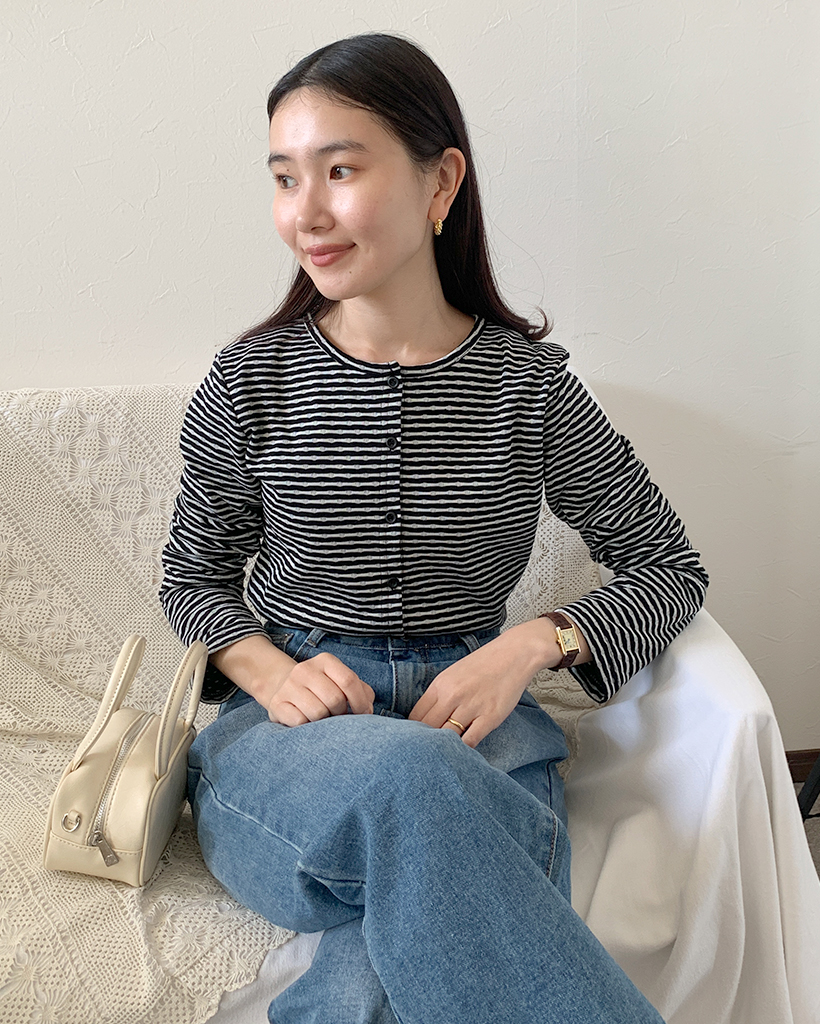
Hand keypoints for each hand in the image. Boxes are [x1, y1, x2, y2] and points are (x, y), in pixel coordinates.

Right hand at [210, 635, 374, 725]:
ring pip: (318, 713)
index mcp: (325, 661)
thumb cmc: (321, 688)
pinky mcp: (276, 703)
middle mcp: (305, 669)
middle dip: (342, 714)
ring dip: (325, 723)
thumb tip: (368, 710)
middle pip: (334, 699)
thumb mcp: (342, 682)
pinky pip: (300, 722)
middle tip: (338, 717)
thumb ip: (361, 692)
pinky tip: (307, 722)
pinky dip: (308, 727)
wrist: (282, 686)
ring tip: (323, 720)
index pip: (349, 680)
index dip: (360, 702)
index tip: (363, 715)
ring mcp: (288, 686)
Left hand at [407, 620, 566, 746]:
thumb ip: (440, 694)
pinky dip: (465, 749)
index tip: (416, 739)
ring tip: (444, 755)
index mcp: (440, 685)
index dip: (413, 731)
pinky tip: (464, 751)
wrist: (514, 654)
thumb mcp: (453, 674)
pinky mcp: (490, 717)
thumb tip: (426, 717)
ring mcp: (471, 707)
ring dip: (445, 747)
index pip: (416, 716)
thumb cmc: (484, 664)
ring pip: (447, 737)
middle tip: (428, 751)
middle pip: (428, 729)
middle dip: (426, 742)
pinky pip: (470, 741)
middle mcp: (452, 696)